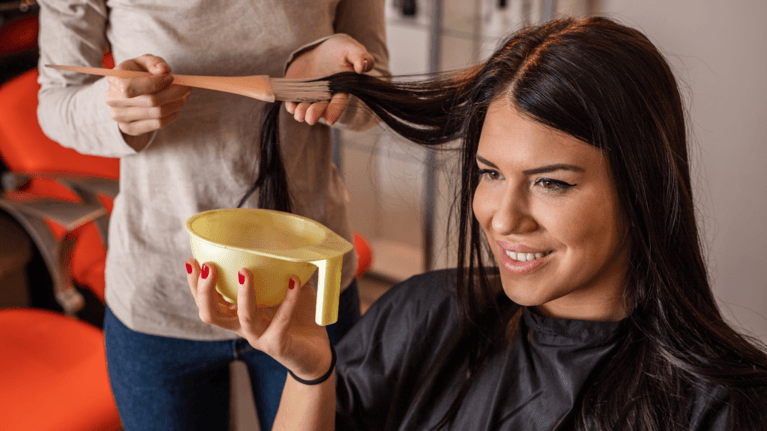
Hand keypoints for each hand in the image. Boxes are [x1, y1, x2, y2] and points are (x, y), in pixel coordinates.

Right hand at [105, 54, 191, 148]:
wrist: (129, 93)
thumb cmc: (138, 73)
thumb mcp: (144, 62)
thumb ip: (154, 62)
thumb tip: (164, 70)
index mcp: (114, 80)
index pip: (132, 87)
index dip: (155, 83)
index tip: (172, 77)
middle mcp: (113, 100)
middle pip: (151, 102)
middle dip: (174, 93)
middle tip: (187, 87)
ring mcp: (120, 117)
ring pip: (158, 114)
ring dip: (177, 104)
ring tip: (184, 95)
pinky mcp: (130, 129)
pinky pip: (159, 124)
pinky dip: (173, 114)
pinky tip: (176, 105)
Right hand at [186, 259, 332, 379]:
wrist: (315, 353)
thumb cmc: (298, 319)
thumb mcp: (284, 290)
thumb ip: (279, 270)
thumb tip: (282, 241)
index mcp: (236, 314)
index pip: (207, 301)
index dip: (195, 284)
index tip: (191, 261)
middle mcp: (242, 327)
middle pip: (210, 313)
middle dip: (205, 290)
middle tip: (209, 266)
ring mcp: (259, 337)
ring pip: (243, 317)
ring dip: (243, 293)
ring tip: (245, 272)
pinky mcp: (277, 344)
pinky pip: (281, 320)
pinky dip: (288, 299)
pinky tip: (293, 281)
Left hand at [284, 34, 373, 125]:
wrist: (321, 49)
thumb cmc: (340, 50)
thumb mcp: (351, 49)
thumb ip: (359, 57)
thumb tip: (361, 67)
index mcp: (341, 90)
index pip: (339, 103)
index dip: (334, 111)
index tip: (330, 120)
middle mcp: (326, 96)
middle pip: (321, 107)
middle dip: (315, 113)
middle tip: (310, 118)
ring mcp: (311, 95)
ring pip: (306, 107)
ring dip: (302, 112)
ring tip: (299, 115)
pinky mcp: (297, 91)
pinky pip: (293, 100)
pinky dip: (291, 104)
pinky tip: (290, 107)